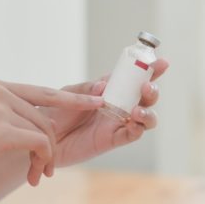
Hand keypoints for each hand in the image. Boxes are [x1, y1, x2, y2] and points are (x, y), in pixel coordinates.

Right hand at [0, 79, 102, 185]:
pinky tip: (35, 175)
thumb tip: (37, 130)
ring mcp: (1, 108)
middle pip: (47, 119)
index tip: (98, 102)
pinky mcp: (1, 129)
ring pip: (44, 133)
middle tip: (46, 171)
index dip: (73, 99)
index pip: (45, 92)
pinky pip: (39, 144)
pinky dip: (43, 161)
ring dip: (46, 159)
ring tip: (37, 176)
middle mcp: (1, 92)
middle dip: (50, 147)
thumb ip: (6, 118)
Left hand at [47, 59, 168, 166]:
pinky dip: (138, 129)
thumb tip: (104, 86)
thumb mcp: (67, 94)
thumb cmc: (53, 113)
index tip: (161, 62)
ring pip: (145, 117)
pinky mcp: (112, 140)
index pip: (132, 78)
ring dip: (148, 112)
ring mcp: (117, 123)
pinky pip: (132, 134)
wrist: (43, 138)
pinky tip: (134, 122)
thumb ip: (85, 89)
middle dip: (152, 90)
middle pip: (145, 97)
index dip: (149, 70)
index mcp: (109, 90)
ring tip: (138, 110)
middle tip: (146, 86)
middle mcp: (117, 105)